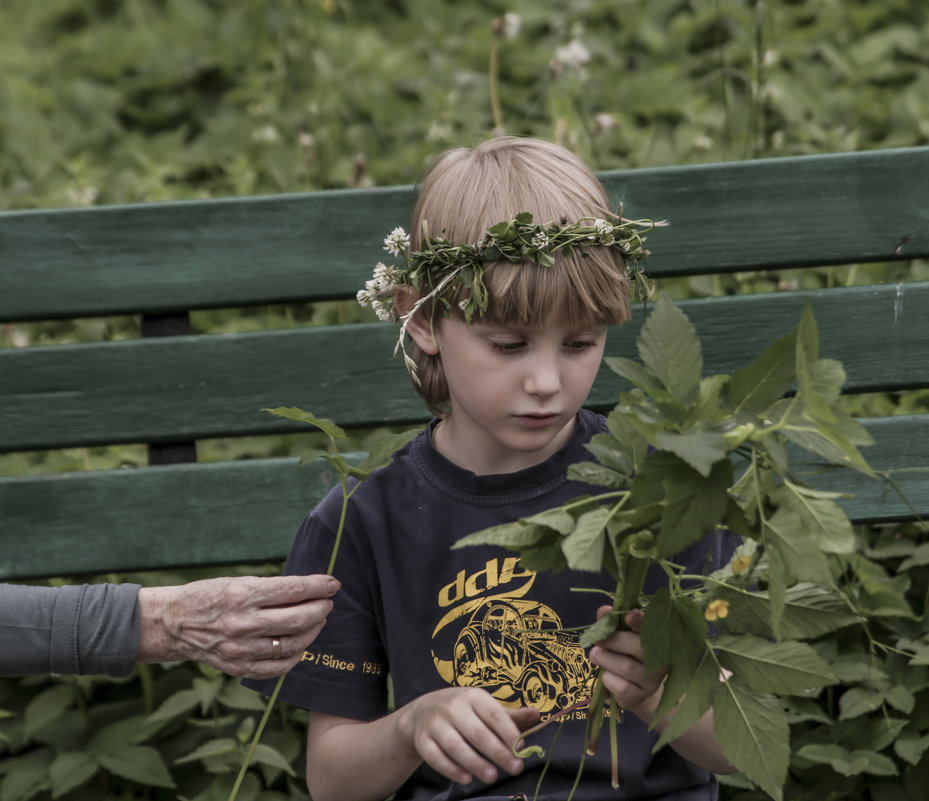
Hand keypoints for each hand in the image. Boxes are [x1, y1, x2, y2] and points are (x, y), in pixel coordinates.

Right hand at [137, 574, 338, 677]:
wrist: (173, 624)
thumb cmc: (209, 596)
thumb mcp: (237, 582)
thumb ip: (271, 588)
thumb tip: (309, 589)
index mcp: (242, 595)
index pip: (293, 590)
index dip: (319, 586)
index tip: (332, 583)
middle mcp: (242, 623)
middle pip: (297, 619)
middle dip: (320, 609)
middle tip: (327, 603)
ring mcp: (240, 649)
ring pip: (292, 645)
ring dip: (312, 632)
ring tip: (318, 620)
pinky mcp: (238, 667)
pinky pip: (278, 668)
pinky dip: (296, 656)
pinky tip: (301, 644)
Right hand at [397, 687, 539, 785]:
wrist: (422, 712)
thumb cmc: (464, 712)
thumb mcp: (484, 707)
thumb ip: (510, 716)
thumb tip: (537, 715)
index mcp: (473, 697)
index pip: (494, 715)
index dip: (509, 732)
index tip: (521, 749)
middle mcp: (453, 707)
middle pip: (477, 733)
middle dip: (498, 752)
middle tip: (515, 768)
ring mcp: (435, 723)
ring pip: (456, 746)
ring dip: (475, 763)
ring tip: (492, 776)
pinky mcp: (422, 740)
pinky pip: (436, 757)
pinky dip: (451, 769)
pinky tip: (467, 778)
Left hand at [588, 606, 666, 718]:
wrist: (633, 688)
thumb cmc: (625, 654)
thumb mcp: (619, 635)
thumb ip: (612, 622)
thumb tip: (604, 611)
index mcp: (658, 640)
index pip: (653, 627)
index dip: (641, 621)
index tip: (629, 615)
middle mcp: (661, 661)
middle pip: (638, 647)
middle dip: (613, 641)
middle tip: (598, 640)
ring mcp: (652, 681)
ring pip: (627, 667)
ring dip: (606, 659)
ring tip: (596, 655)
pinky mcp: (640, 697)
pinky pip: (621, 687)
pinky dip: (608, 679)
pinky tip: (608, 676)